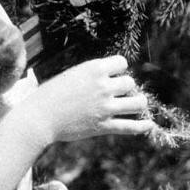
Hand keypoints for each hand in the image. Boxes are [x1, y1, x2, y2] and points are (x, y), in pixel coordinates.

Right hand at [28, 54, 150, 144]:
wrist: (39, 118)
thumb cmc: (50, 95)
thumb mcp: (71, 75)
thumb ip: (91, 75)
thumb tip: (109, 77)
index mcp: (94, 69)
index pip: (122, 63)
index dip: (118, 69)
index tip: (112, 76)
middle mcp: (103, 86)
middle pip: (130, 82)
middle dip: (125, 87)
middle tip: (116, 93)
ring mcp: (105, 107)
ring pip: (137, 102)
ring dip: (138, 103)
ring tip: (135, 104)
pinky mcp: (104, 126)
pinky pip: (130, 127)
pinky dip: (142, 127)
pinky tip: (149, 125)